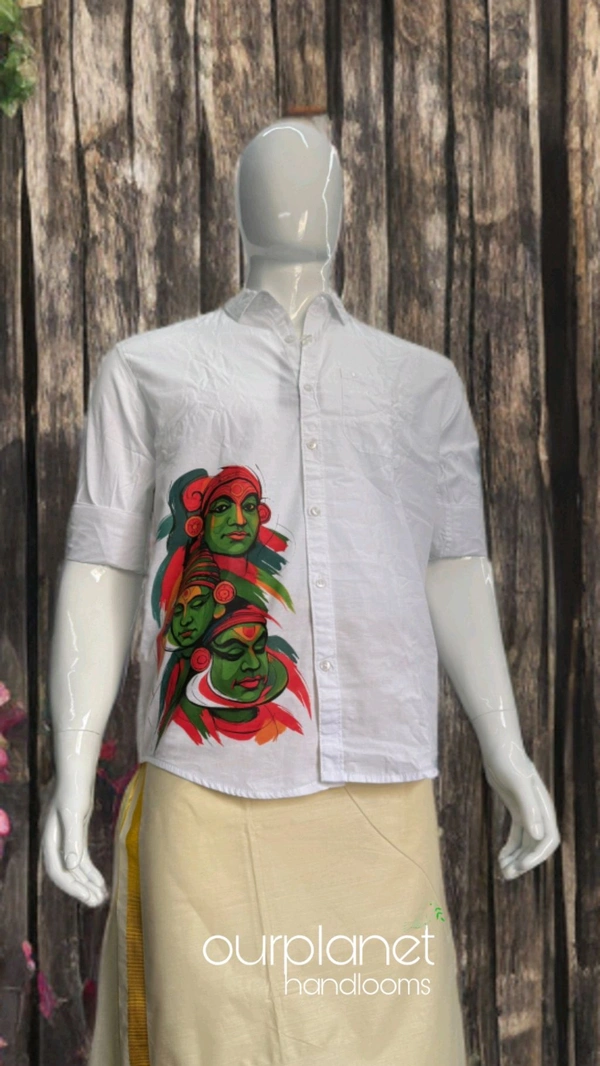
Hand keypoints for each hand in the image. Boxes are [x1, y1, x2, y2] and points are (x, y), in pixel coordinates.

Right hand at [41, 784, 108, 906]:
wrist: (77, 771)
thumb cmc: (73, 789)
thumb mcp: (73, 814)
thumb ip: (72, 839)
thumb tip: (71, 866)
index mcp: (50, 838)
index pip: (57, 870)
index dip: (72, 886)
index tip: (88, 896)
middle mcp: (55, 842)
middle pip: (66, 872)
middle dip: (81, 889)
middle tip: (97, 903)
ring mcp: (65, 839)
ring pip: (75, 867)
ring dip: (87, 882)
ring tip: (101, 897)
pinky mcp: (76, 834)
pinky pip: (82, 858)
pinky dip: (91, 871)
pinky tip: (100, 882)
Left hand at [482, 744, 559, 879]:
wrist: (499, 749)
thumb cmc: (509, 762)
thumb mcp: (518, 784)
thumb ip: (529, 809)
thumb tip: (539, 836)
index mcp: (543, 809)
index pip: (549, 840)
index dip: (538, 856)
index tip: (521, 865)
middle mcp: (538, 813)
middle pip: (537, 846)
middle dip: (524, 862)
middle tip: (507, 874)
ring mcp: (527, 812)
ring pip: (526, 843)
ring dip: (516, 859)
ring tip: (502, 871)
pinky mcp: (516, 810)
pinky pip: (516, 836)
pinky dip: (510, 849)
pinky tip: (500, 857)